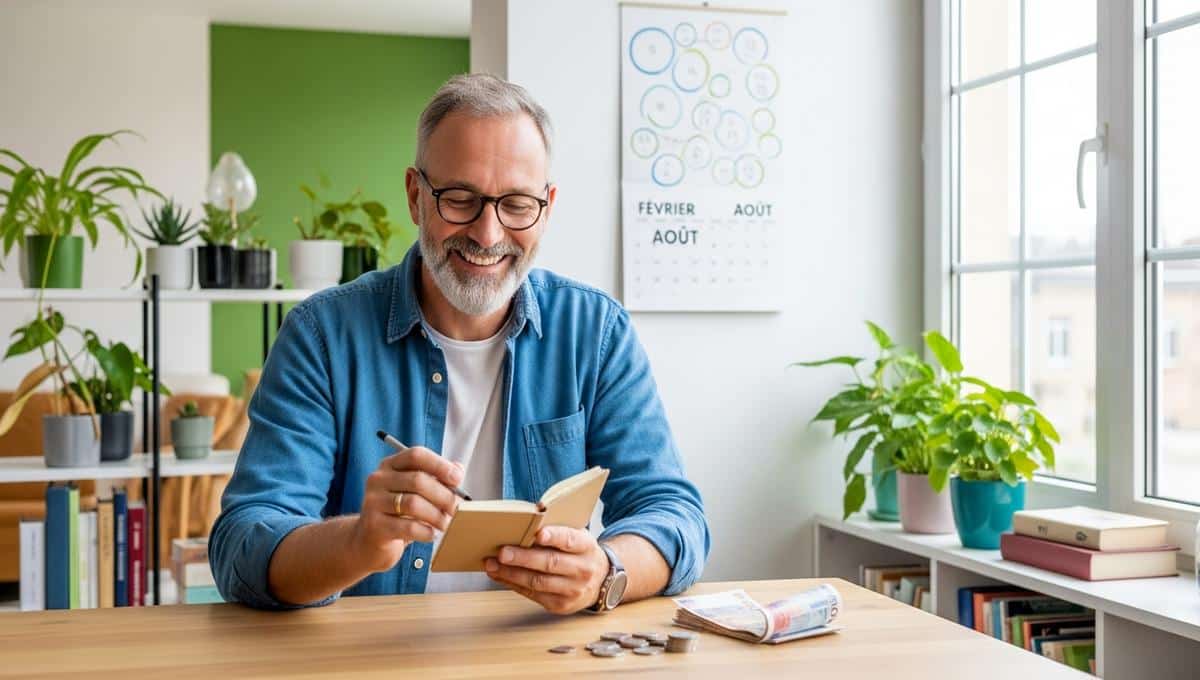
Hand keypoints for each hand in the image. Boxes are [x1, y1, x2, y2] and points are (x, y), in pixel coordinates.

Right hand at [350, 446, 463, 573]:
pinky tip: (431, 535)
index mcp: (390, 465)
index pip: (416, 455)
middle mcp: (378, 479)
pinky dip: (426, 532)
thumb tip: (458, 469)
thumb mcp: (415, 492)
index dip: (440, 465)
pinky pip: (408, 527)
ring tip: (445, 524)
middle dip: (444, 496)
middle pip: (418, 480)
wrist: (368, 541)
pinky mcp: (373, 525)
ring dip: (436, 516)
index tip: (458, 478)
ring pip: (414, 504)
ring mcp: (372, 502)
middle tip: (456, 510)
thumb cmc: (398, 514)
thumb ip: (436, 479)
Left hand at [484, 526, 609, 614]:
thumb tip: (529, 517)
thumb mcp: (578, 537)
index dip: (554, 537)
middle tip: (502, 552)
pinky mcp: (560, 605)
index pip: (570, 540)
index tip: (538, 534)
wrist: (601, 581)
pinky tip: (499, 575)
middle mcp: (582, 570)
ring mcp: (572, 590)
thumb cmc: (580, 553)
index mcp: (586, 547)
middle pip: (550, 563)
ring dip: (511, 573)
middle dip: (523, 558)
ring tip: (492, 564)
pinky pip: (532, 595)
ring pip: (538, 582)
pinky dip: (513, 584)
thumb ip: (557, 529)